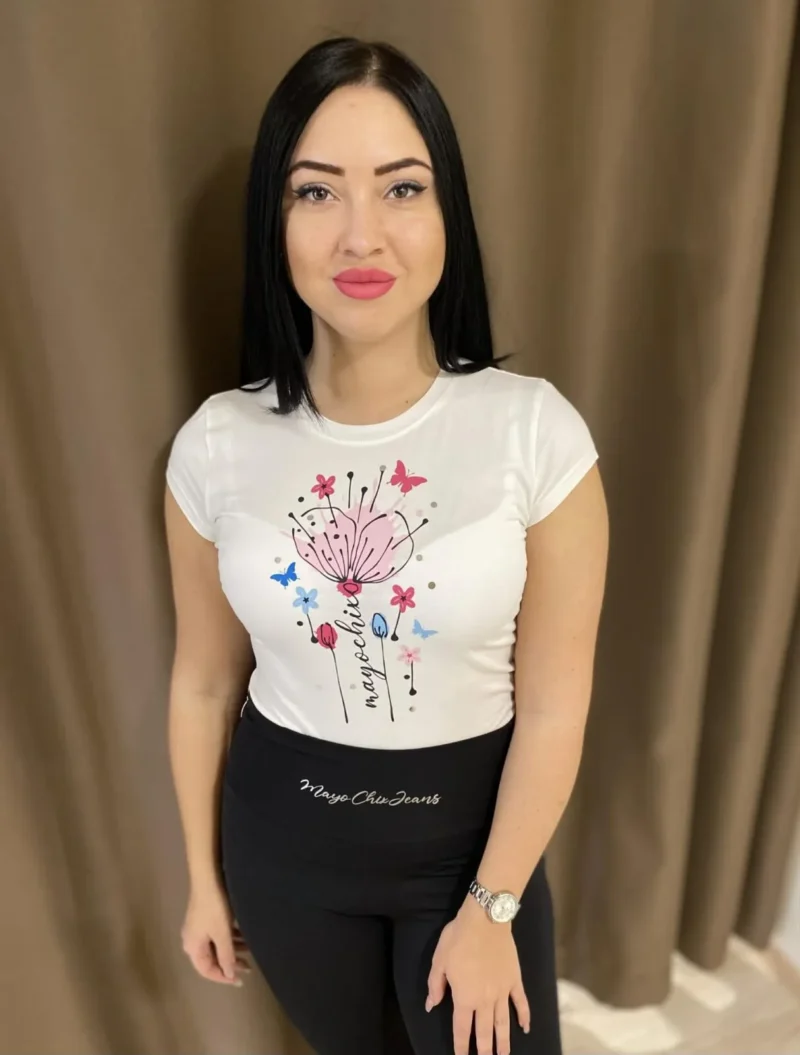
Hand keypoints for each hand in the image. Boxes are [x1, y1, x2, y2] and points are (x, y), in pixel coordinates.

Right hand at [181, 883, 251, 986]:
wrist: (208, 879)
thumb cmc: (214, 909)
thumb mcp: (222, 934)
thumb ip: (226, 956)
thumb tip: (228, 974)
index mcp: (193, 948)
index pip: (207, 970)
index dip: (223, 977)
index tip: (239, 980)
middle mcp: (193, 940)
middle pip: (212, 958)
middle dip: (230, 963)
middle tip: (248, 967)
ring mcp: (199, 929)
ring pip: (217, 946)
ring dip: (232, 950)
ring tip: (250, 951)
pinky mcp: (205, 918)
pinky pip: (218, 934)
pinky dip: (230, 938)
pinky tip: (244, 937)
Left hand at [426, 899, 529, 1054]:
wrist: (485, 920)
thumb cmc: (458, 938)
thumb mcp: (439, 961)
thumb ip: (435, 985)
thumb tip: (430, 1006)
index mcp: (464, 997)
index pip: (462, 1028)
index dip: (461, 1046)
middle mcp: (484, 1000)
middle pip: (484, 1032)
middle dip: (484, 1050)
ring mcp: (502, 991)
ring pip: (503, 1023)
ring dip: (504, 1042)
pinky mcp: (514, 980)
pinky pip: (521, 1002)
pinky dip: (524, 1016)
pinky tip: (525, 1028)